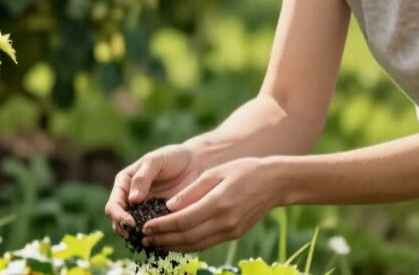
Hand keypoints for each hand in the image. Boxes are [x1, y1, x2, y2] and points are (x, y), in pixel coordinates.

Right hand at [104, 143, 203, 240]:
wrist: (196, 163)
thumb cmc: (174, 157)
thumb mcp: (156, 161)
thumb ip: (142, 178)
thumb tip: (132, 200)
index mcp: (124, 184)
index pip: (113, 205)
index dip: (118, 216)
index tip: (130, 223)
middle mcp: (131, 200)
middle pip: (119, 222)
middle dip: (126, 231)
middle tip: (139, 235)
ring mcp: (145, 212)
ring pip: (134, 231)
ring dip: (139, 238)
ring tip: (150, 239)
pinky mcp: (160, 220)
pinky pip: (153, 233)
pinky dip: (154, 238)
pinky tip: (162, 240)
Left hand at [139, 156, 279, 252]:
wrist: (274, 182)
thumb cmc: (243, 171)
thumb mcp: (214, 174)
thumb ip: (191, 192)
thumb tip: (168, 207)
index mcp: (218, 203)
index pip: (183, 221)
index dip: (162, 226)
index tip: (145, 226)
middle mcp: (225, 221)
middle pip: (187, 237)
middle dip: (163, 239)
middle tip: (144, 239)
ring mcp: (230, 231)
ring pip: (196, 245)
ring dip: (174, 246)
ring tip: (155, 243)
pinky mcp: (234, 234)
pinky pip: (206, 244)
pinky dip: (189, 245)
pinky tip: (176, 242)